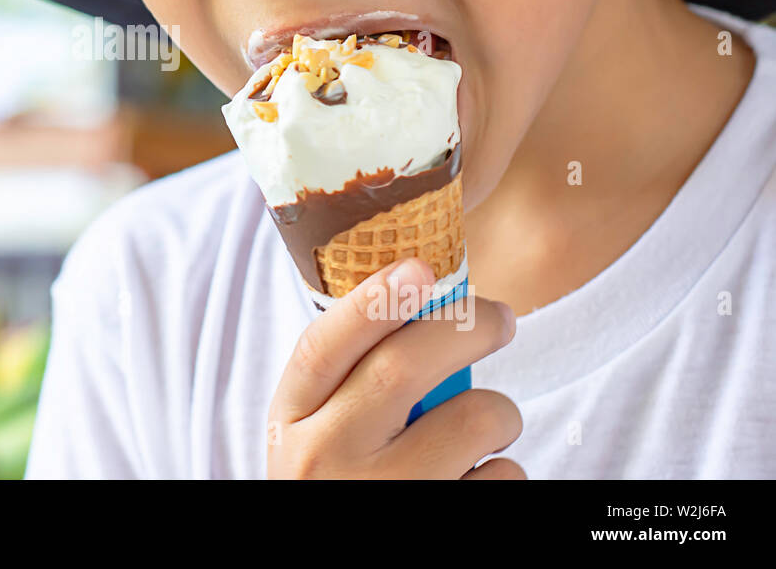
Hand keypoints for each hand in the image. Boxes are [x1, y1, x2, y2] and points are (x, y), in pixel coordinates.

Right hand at [267, 256, 523, 478]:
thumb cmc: (341, 484)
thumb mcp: (316, 435)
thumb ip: (347, 383)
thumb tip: (422, 299)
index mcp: (288, 423)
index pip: (323, 347)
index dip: (373, 300)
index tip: (421, 264)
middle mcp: (324, 462)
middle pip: (403, 365)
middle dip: (467, 326)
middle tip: (500, 318)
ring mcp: (384, 500)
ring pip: (474, 417)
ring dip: (500, 411)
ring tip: (483, 429)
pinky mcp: (441, 529)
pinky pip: (505, 478)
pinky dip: (505, 472)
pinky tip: (473, 485)